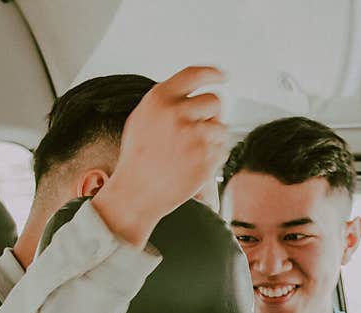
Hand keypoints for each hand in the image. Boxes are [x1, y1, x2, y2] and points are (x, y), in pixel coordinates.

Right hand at [93, 66, 227, 247]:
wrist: (137, 192)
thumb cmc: (139, 158)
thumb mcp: (143, 118)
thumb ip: (168, 102)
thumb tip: (193, 93)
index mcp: (160, 99)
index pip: (195, 74)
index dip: (213, 73)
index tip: (223, 75)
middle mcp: (177, 113)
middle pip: (215, 101)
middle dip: (211, 114)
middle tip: (197, 130)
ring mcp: (194, 136)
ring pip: (221, 127)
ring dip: (212, 138)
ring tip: (190, 151)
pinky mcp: (206, 157)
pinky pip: (223, 149)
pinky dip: (214, 156)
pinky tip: (194, 163)